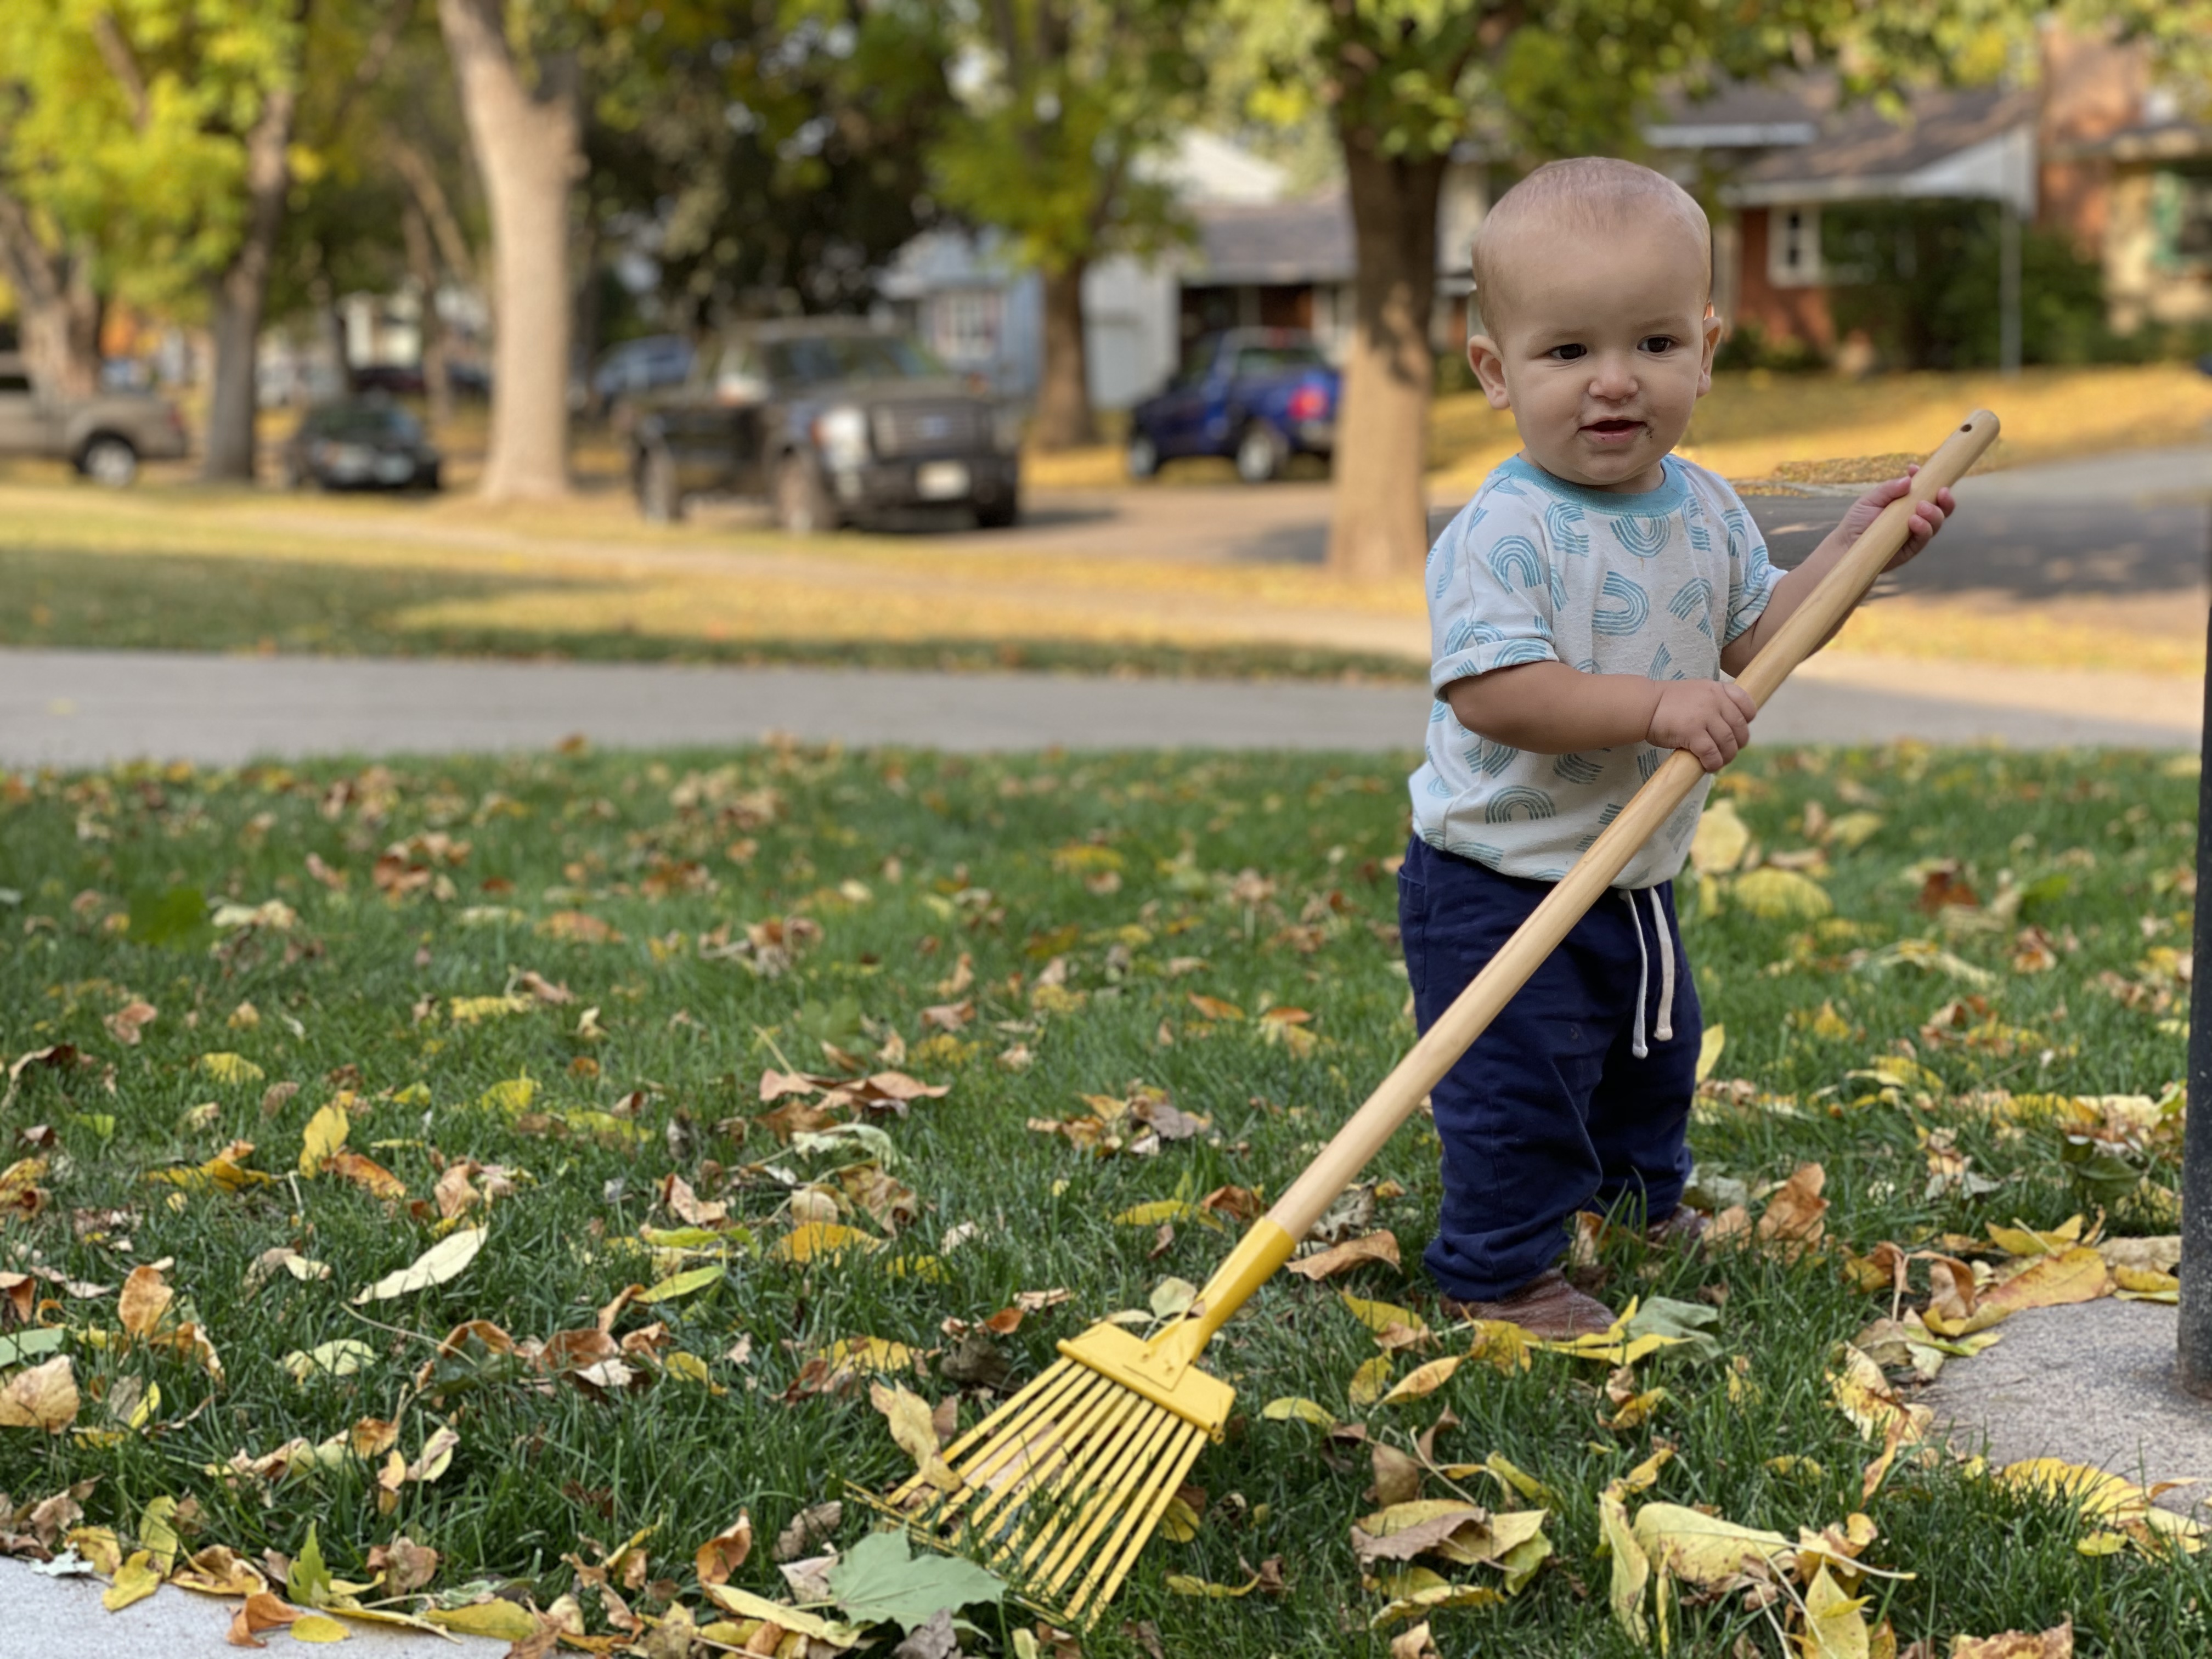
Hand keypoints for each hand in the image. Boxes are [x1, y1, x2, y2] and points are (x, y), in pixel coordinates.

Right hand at [1647, 680, 1755, 772]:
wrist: (1644, 706)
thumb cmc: (1667, 703)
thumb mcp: (1696, 691)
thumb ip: (1714, 702)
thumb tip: (1729, 726)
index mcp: (1717, 689)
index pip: (1746, 705)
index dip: (1747, 721)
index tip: (1738, 730)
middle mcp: (1715, 701)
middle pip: (1739, 728)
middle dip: (1737, 745)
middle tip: (1728, 752)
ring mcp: (1705, 716)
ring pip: (1728, 743)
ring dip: (1726, 757)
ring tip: (1718, 762)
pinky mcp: (1693, 732)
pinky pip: (1712, 753)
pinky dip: (1713, 763)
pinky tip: (1707, 766)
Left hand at [1833, 464, 1956, 571]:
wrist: (1845, 545)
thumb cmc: (1857, 520)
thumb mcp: (1870, 500)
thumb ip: (1888, 489)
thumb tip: (1908, 479)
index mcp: (1908, 502)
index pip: (1928, 490)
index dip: (1930, 479)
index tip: (1915, 469)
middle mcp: (1916, 516)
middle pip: (1940, 507)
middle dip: (1944, 499)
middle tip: (1939, 492)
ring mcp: (1915, 532)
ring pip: (1936, 522)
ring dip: (1934, 513)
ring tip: (1921, 507)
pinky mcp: (1911, 548)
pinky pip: (1924, 538)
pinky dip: (1923, 529)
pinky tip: (1914, 521)